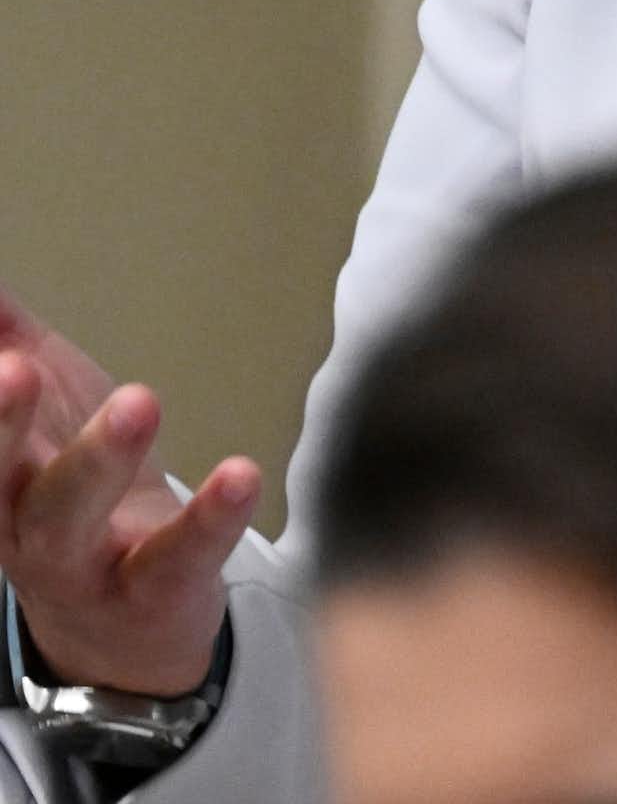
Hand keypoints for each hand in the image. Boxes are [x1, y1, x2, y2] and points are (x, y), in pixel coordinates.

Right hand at [0, 285, 256, 696]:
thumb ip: (7, 339)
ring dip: (99, 460)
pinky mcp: (153, 591)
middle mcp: (21, 523)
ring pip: (72, 520)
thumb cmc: (70, 494)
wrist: (118, 630)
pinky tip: (240, 474)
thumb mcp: (35, 416)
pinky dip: (209, 520)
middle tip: (14, 369)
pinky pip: (177, 558)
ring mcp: (82, 565)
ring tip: (139, 401)